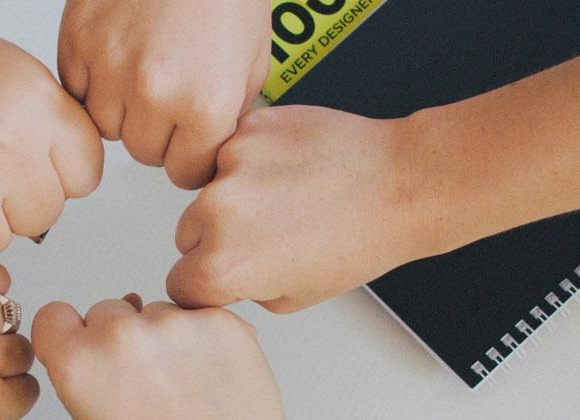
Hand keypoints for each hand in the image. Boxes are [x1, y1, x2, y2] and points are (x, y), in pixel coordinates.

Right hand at [32, 294, 283, 419]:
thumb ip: (81, 377)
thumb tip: (84, 349)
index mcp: (81, 364)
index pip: (54, 316)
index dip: (69, 333)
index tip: (81, 344)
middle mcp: (123, 336)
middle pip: (106, 310)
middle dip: (118, 339)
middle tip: (140, 381)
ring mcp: (175, 324)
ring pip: (155, 311)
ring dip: (163, 338)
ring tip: (180, 386)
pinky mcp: (221, 323)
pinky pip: (199, 315)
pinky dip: (203, 339)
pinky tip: (208, 377)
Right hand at [57, 0, 268, 188]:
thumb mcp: (253, 61)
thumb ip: (229, 114)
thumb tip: (209, 148)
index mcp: (206, 103)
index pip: (187, 173)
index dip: (192, 157)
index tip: (191, 144)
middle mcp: (155, 91)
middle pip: (145, 154)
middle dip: (160, 133)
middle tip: (171, 98)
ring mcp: (110, 65)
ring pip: (106, 126)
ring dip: (124, 109)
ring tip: (144, 73)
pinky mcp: (78, 39)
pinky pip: (77, 89)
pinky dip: (94, 81)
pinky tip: (119, 58)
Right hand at [167, 106, 448, 312]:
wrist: (400, 182)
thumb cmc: (361, 240)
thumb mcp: (293, 297)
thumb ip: (241, 288)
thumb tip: (219, 273)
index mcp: (224, 264)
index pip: (179, 284)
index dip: (206, 285)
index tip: (226, 277)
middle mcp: (218, 211)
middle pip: (187, 233)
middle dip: (216, 238)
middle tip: (269, 235)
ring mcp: (232, 162)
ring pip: (207, 188)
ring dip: (234, 196)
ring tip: (287, 199)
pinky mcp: (249, 127)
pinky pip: (231, 150)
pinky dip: (253, 160)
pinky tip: (290, 170)